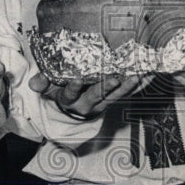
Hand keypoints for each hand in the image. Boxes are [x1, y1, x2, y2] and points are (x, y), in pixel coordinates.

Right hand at [29, 71, 149, 118]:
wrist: (73, 109)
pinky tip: (149, 76)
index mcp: (69, 99)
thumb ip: (42, 84)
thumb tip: (35, 82)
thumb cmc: (60, 92)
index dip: (72, 88)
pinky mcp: (114, 101)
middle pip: (96, 97)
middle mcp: (87, 103)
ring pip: (116, 96)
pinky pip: (128, 94)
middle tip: (114, 80)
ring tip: (138, 75)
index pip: (69, 94)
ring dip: (128, 86)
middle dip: (105, 88)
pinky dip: (139, 85)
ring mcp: (102, 103)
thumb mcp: (48, 89)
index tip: (76, 80)